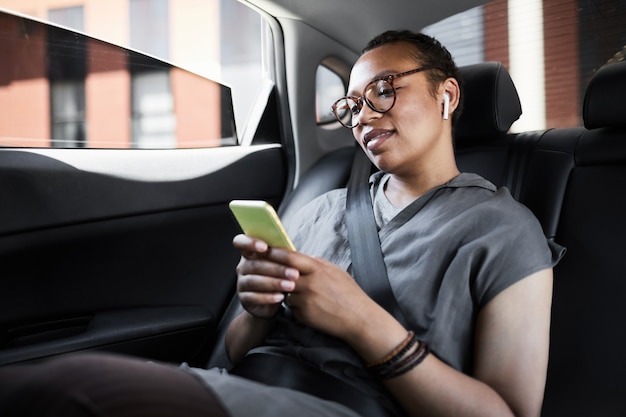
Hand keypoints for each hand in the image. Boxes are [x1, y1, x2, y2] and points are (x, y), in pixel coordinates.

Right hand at [233, 234, 298, 318]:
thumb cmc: (277, 276)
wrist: (271, 301)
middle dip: (276, 269)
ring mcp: (241, 284)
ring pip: (254, 281)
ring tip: (291, 285)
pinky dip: (268, 297)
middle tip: (294, 273)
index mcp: (249, 253)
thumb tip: (293, 252)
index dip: (250, 243)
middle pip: (254, 265)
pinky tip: (280, 296)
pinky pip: (254, 298)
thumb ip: (282, 255)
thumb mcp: (280, 263)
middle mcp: (243, 267)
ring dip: (274, 283)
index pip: (241, 242)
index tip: (264, 247)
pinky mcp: (244, 299)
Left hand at [262, 249, 377, 340]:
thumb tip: (305, 257)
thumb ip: (319, 264)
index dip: (276, 253)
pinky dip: (298, 308)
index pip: (290, 257)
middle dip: (272, 271)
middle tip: (264, 270)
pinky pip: (293, 308)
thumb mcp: (336, 272)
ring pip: (286, 293)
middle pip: (282, 274)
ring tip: (308, 298)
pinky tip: (313, 310)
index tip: (265, 250)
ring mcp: (305, 299)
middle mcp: (309, 283)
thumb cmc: (350, 294)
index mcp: (318, 269)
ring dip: (290, 294)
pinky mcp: (303, 314)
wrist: (359, 318)